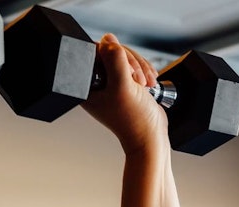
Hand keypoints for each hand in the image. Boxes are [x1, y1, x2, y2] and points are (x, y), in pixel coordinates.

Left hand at [81, 35, 167, 154]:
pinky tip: (149, 83)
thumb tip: (109, 39)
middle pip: (111, 52)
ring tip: (146, 84)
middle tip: (138, 80)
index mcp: (87, 85)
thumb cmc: (134, 119)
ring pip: (125, 57)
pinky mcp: (125, 83)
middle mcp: (97, 83)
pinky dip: (144, 71)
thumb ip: (114, 60)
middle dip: (131, 62)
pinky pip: (134, 65)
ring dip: (140, 67)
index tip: (126, 71)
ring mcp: (111, 83)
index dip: (113, 55)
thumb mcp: (122, 85)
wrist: (151, 135)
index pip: (94, 52)